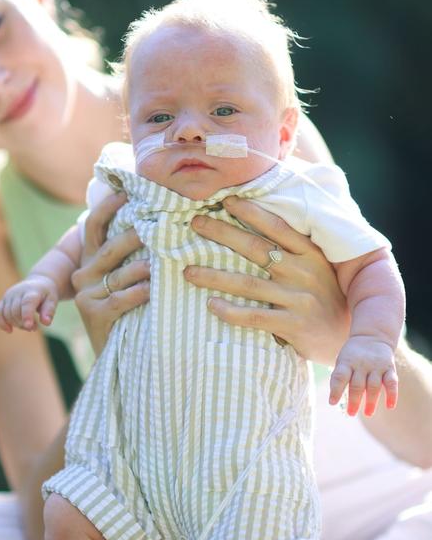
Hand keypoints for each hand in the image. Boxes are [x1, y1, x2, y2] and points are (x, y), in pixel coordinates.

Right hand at [0, 275, 58, 332]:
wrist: (38, 283)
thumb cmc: (46, 294)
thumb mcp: (52, 300)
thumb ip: (49, 311)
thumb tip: (46, 323)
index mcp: (32, 290)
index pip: (27, 302)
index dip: (27, 315)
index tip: (29, 326)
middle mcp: (18, 291)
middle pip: (16, 311)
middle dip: (24, 323)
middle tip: (35, 327)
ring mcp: (9, 295)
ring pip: (7, 314)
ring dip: (17, 324)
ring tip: (29, 326)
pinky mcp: (3, 300)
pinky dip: (1, 322)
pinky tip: (9, 330)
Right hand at [72, 192, 149, 354]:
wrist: (117, 357)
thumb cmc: (130, 314)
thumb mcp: (128, 282)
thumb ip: (134, 258)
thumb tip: (161, 227)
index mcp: (90, 261)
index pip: (94, 227)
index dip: (108, 207)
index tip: (126, 192)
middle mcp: (83, 274)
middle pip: (110, 248)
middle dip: (135, 235)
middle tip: (157, 224)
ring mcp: (86, 295)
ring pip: (119, 274)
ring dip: (142, 267)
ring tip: (162, 261)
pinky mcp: (93, 314)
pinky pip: (120, 299)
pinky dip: (138, 293)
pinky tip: (152, 289)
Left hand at [184, 196, 349, 364]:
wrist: (350, 339)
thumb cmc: (326, 299)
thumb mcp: (319, 269)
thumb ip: (295, 251)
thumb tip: (258, 228)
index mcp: (311, 254)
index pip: (277, 226)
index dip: (251, 212)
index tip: (226, 200)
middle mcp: (305, 272)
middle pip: (256, 248)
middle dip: (223, 233)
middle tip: (196, 222)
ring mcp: (299, 299)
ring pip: (248, 284)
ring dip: (214, 276)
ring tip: (188, 271)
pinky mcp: (294, 325)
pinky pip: (256, 316)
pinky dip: (231, 311)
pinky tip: (211, 305)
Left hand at [329, 336, 398, 415]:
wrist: (372, 336)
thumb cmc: (352, 356)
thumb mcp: (342, 361)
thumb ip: (341, 378)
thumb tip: (336, 401)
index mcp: (346, 362)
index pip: (339, 377)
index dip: (335, 390)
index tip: (332, 403)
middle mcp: (361, 364)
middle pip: (357, 385)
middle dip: (354, 401)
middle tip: (351, 414)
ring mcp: (376, 366)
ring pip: (374, 386)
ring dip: (371, 401)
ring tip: (368, 413)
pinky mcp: (389, 368)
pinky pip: (391, 382)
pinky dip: (392, 394)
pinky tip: (390, 406)